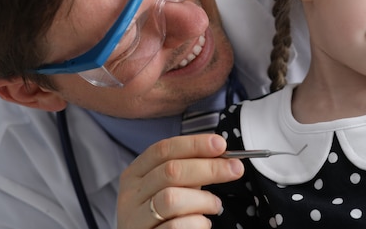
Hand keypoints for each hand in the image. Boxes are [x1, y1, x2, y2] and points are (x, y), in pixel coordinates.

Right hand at [117, 134, 243, 228]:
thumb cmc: (164, 214)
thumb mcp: (170, 186)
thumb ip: (189, 169)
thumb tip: (220, 152)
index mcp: (135, 174)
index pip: (163, 149)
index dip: (194, 144)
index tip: (221, 144)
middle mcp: (131, 195)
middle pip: (170, 171)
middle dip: (208, 167)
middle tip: (235, 169)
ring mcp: (135, 219)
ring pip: (171, 199)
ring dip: (203, 200)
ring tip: (215, 205)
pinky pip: (175, 226)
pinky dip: (197, 222)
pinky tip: (202, 223)